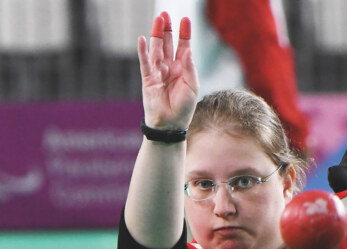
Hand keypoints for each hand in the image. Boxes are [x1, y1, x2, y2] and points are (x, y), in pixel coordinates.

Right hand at [137, 12, 198, 130]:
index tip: (186, 19)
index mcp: (183, 69)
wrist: (171, 124)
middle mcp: (170, 68)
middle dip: (168, 29)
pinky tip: (142, 39)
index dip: (184, 33)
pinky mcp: (148, 78)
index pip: (184, 46)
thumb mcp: (192, 86)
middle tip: (166, 14)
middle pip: (168, 43)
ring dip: (157, 34)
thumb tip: (187, 50)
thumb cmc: (184, 107)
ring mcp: (158, 72)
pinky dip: (143, 51)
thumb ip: (189, 67)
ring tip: (158, 19)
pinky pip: (145, 62)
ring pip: (157, 48)